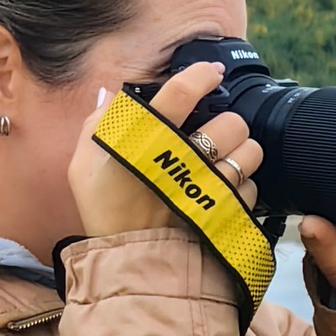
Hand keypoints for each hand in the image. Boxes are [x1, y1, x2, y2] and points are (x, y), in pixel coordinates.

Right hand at [70, 60, 264, 239]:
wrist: (127, 263)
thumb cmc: (104, 211)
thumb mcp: (85, 164)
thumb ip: (98, 123)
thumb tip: (112, 95)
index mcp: (150, 139)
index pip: (182, 91)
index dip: (201, 74)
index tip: (211, 72)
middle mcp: (185, 159)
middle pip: (231, 123)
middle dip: (227, 125)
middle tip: (215, 135)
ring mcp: (209, 189)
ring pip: (249, 153)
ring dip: (242, 153)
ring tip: (226, 161)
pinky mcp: (224, 214)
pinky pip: (251, 189)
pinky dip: (243, 187)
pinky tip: (227, 191)